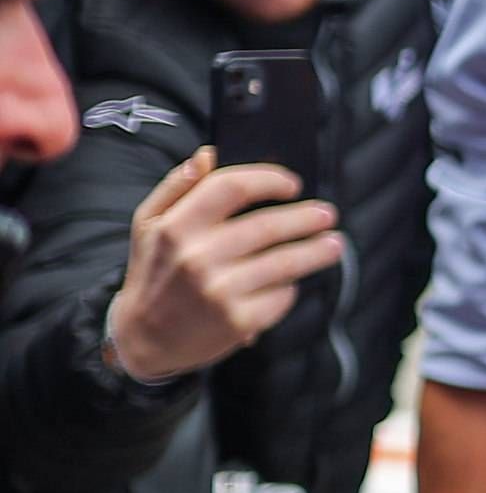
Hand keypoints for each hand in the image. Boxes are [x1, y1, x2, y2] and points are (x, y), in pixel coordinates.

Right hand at [106, 152, 337, 384]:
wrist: (144, 338)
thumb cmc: (153, 272)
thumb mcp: (148, 224)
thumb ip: (178, 186)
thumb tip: (209, 155)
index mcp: (175, 227)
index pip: (230, 187)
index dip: (269, 179)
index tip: (292, 183)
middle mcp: (197, 258)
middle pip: (268, 226)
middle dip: (305, 218)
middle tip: (327, 214)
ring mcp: (220, 291)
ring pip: (286, 262)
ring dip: (317, 251)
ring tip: (334, 244)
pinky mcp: (240, 321)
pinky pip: (281, 295)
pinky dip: (291, 287)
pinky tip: (293, 281)